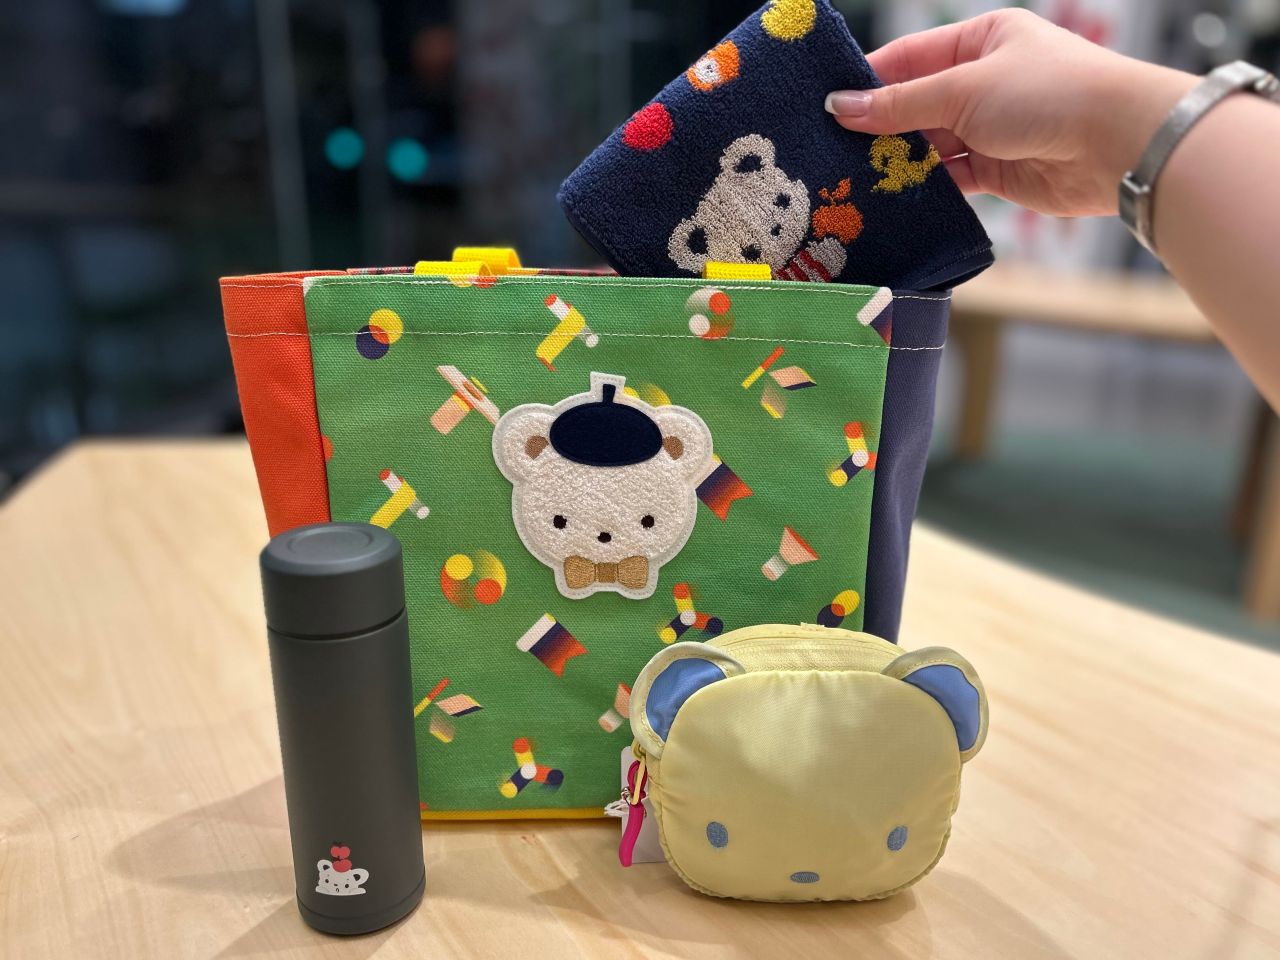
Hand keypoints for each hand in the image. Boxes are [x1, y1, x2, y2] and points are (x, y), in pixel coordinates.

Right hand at [825, 8, 1196, 216]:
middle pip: (915, 104)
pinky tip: (892, 196)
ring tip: (853, 178)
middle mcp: (984, 82)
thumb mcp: (964, 89)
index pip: (909, 57)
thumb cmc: (1049, 93)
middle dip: (878, 128)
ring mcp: (991, 128)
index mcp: (982, 40)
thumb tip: (840, 107)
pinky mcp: (997, 171)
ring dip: (898, 161)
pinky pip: (949, 177)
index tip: (826, 105)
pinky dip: (924, 186)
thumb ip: (900, 105)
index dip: (868, 81)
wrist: (1116, 145)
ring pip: (929, 145)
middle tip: (831, 149)